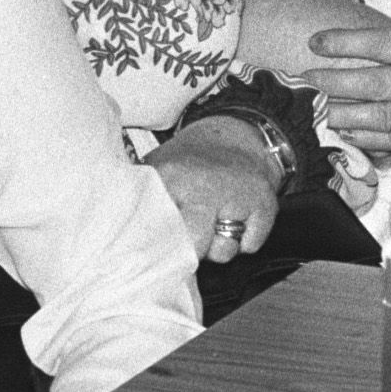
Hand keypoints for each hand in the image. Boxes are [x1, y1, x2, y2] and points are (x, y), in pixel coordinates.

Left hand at [145, 116, 282, 261]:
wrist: (236, 140)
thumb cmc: (190, 166)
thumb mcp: (157, 171)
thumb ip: (142, 201)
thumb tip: (125, 239)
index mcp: (169, 176)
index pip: (157, 229)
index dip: (157, 245)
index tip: (156, 248)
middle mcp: (204, 185)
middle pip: (194, 244)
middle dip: (190, 250)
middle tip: (189, 239)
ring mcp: (237, 195)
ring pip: (223, 251)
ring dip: (218, 246)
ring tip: (214, 224)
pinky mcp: (265, 204)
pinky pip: (250, 246)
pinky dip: (245, 240)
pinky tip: (237, 219)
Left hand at [305, 18, 390, 156]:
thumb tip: (367, 49)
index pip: (378, 44)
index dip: (342, 44)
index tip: (315, 44)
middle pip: (373, 84)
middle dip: (334, 82)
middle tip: (309, 78)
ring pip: (381, 118)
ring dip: (347, 115)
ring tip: (326, 108)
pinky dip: (372, 139)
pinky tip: (353, 133)